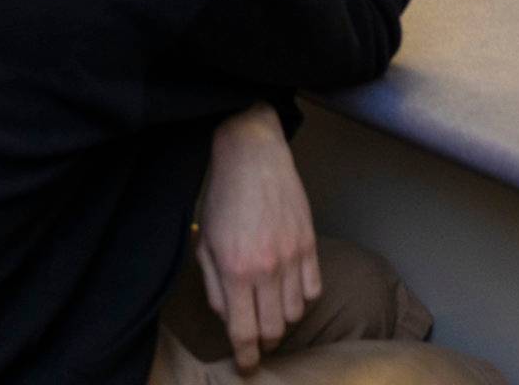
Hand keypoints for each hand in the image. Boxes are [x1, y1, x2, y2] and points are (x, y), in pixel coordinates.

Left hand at [196, 104, 320, 370]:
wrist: (252, 154)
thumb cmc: (223, 196)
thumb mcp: (205, 243)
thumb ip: (215, 287)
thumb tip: (229, 318)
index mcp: (235, 271)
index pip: (245, 332)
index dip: (246, 356)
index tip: (247, 365)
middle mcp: (266, 269)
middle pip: (274, 330)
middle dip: (264, 342)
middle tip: (257, 338)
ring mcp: (292, 256)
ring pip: (295, 313)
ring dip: (282, 319)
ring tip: (271, 307)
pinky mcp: (309, 243)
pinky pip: (313, 289)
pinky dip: (302, 298)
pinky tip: (289, 288)